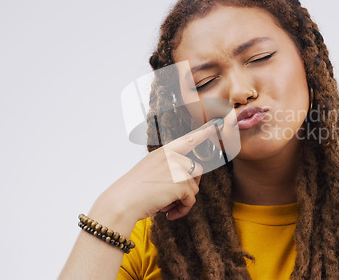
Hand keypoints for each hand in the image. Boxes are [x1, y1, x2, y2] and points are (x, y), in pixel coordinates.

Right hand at [92, 118, 222, 222]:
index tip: (217, 124)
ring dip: (183, 200)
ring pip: (194, 186)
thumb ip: (168, 170)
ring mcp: (177, 168)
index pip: (188, 139)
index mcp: (163, 152)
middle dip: (189, 186)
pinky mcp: (181, 184)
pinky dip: (182, 209)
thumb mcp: (150, 173)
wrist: (121, 202)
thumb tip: (188, 183)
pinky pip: (191, 199)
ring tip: (166, 206)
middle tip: (172, 197)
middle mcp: (172, 157)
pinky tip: (169, 214)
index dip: (204, 132)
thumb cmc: (132, 191)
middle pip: (196, 170)